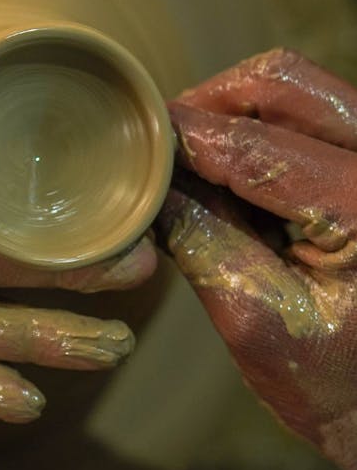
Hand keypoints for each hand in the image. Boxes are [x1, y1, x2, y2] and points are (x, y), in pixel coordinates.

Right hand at [156, 48, 356, 469]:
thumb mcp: (256, 320)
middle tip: (164, 145)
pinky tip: (235, 182)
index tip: (134, 140)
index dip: (183, 138)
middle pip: (284, 85)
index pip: (253, 147)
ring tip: (198, 168)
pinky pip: (313, 118)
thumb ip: (200, 242)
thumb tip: (150, 186)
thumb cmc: (339, 385)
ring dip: (237, 116)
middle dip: (211, 104)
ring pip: (300, 91)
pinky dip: (262, 134)